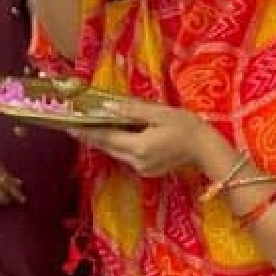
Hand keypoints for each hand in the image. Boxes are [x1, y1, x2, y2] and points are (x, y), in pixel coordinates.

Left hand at [68, 100, 219, 176]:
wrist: (207, 150)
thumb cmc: (186, 127)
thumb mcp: (159, 113)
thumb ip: (131, 110)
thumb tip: (106, 106)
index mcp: (137, 147)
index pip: (104, 138)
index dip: (85, 132)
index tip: (68, 125)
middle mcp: (136, 161)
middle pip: (107, 146)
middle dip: (90, 135)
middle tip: (72, 123)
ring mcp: (142, 168)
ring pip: (116, 151)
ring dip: (103, 139)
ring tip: (88, 126)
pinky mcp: (147, 169)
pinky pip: (126, 154)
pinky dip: (118, 144)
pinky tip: (114, 133)